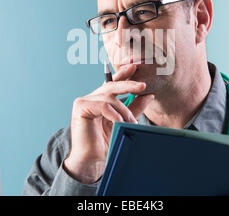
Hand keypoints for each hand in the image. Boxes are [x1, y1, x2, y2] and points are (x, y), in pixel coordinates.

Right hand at [63, 64, 154, 183]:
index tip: (135, 67)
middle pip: (112, 85)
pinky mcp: (80, 107)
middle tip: (143, 85)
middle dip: (129, 84)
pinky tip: (118, 122)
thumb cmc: (105, 143)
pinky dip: (114, 114)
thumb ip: (134, 108)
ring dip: (124, 110)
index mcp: (101, 100)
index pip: (113, 82)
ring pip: (110, 97)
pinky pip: (103, 105)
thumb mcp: (124, 122)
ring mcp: (84, 101)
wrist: (91, 160)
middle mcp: (91, 98)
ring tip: (129, 122)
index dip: (124, 74)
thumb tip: (148, 95)